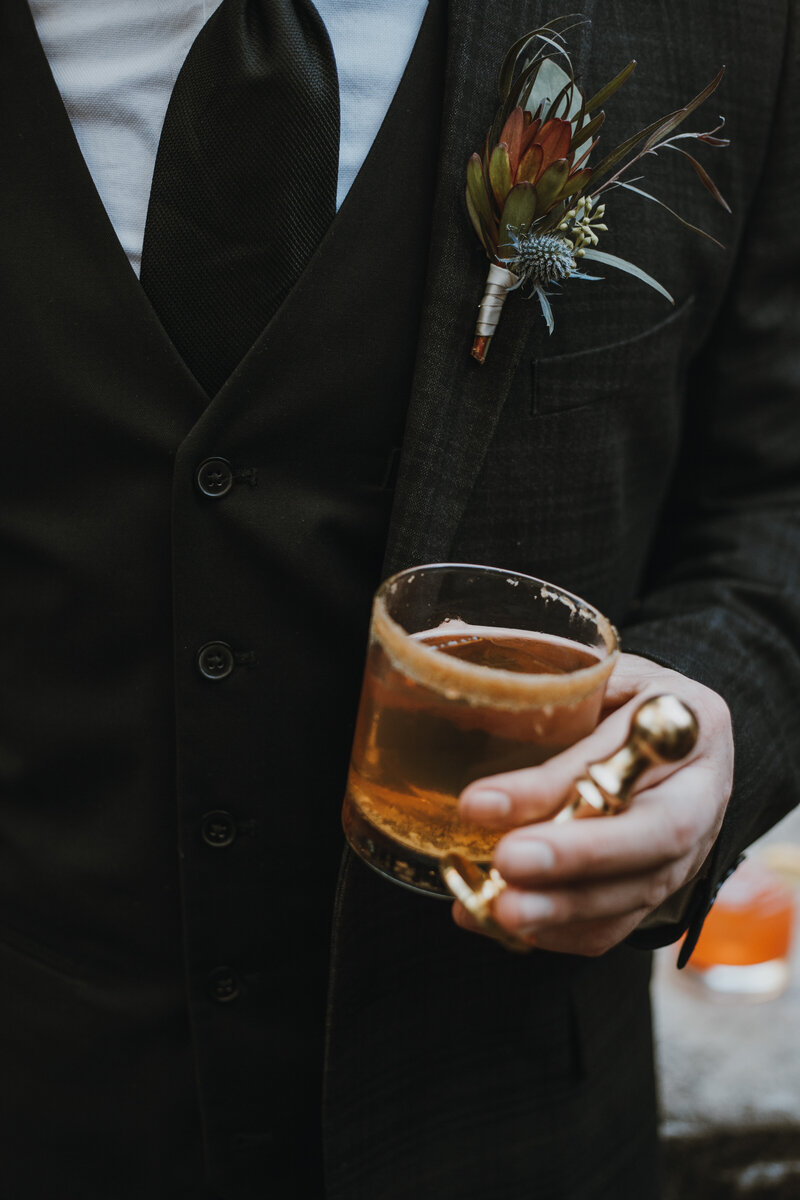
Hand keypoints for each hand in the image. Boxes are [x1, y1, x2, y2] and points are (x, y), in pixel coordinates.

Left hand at [453, 653, 733, 955]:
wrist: (679, 737)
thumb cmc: (628, 696)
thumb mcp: (608, 670)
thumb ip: (562, 678)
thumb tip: (464, 666)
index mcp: (689, 723)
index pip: (621, 759)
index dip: (550, 786)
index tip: (477, 802)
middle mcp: (701, 794)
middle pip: (649, 840)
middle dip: (571, 858)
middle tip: (505, 866)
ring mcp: (688, 852)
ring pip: (632, 895)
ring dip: (560, 910)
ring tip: (494, 910)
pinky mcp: (660, 890)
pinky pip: (618, 925)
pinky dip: (562, 934)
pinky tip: (504, 927)